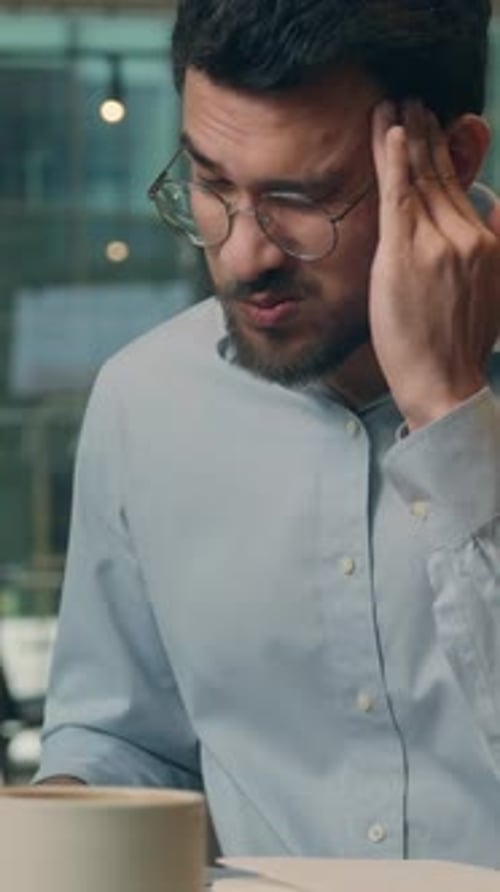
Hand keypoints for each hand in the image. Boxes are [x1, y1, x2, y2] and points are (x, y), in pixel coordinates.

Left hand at [369, 99, 499, 429]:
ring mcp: (436, 244)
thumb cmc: (458, 345)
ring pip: (418, 180)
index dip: (443, 155)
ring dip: (405, 137)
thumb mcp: (494, 291)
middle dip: (426, 134)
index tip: (432, 129)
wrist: (443, 382)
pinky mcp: (404, 255)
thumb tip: (497, 206)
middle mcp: (466, 235)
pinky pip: (399, 197)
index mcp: (485, 242)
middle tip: (412, 102)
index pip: (458, 187)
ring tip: (394, 108)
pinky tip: (390, 132)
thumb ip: (497, 245)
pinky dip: (394, 161)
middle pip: (440, 175)